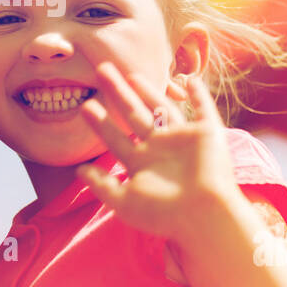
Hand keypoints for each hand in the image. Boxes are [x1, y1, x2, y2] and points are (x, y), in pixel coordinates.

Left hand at [77, 62, 243, 245]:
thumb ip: (101, 185)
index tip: (85, 105)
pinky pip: (204, 109)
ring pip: (162, 108)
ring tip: (132, 75)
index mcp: (142, 164)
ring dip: (149, 91)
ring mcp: (183, 140)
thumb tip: (78, 171)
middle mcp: (160, 149)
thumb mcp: (124, 202)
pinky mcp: (207, 135)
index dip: (100, 122)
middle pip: (133, 114)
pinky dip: (199, 95)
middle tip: (100, 70)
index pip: (115, 138)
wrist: (204, 215)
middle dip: (117, 93)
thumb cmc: (164, 214)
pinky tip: (190, 79)